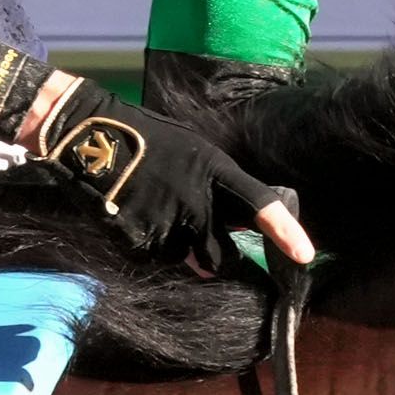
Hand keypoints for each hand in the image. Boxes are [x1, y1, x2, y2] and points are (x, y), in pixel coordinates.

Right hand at [24, 75, 316, 269]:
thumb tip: (229, 232)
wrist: (88, 136)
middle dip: (213, 256)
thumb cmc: (145, 139)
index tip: (306, 255)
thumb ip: (214, 192)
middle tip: (192, 234)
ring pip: (184, 258)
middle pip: (220, 254)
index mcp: (213, 170)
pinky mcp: (139, 238)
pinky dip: (146, 244)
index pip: (259, 203)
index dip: (285, 231)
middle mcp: (196, 200)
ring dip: (174, 247)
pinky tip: (133, 214)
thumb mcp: (191, 153)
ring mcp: (167, 222)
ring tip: (152, 210)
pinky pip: (153, 256)